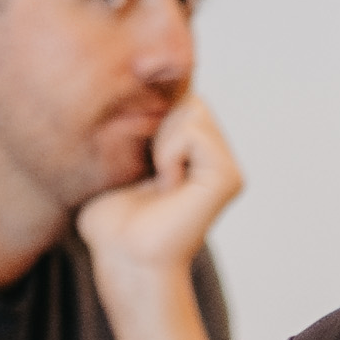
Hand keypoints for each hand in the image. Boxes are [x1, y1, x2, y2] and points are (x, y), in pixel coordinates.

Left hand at [72, 87, 242, 293]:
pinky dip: (170, 152)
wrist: (123, 257)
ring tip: (158, 177)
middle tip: (149, 170)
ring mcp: (225, 167)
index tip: (137, 152)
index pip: (179, 98)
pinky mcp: (227, 177)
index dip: (154, 110)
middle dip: (158, 126)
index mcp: (194, 153)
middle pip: (188, 97)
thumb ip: (134, 124)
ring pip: (192, 108)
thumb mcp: (117, 159)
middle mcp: (216, 157)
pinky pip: (194, 132)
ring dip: (161, 141)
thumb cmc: (112, 220)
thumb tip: (133, 82)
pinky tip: (167, 184)